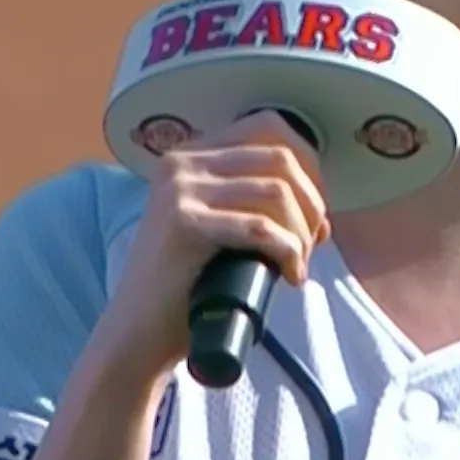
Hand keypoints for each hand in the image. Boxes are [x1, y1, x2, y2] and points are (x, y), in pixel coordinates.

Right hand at [91, 111, 328, 383]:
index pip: (268, 126)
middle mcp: (181, 163)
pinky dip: (288, 251)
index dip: (308, 164)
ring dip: (301, 232)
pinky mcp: (184, 224)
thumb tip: (319, 214)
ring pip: (276, 192)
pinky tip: (290, 275)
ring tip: (297, 264)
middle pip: (279, 158)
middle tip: (312, 244)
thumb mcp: (220, 228)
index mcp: (190, 156)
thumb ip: (254, 205)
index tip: (315, 210)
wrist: (139, 332)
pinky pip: (259, 228)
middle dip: (311, 203)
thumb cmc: (187, 287)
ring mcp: (179, 191)